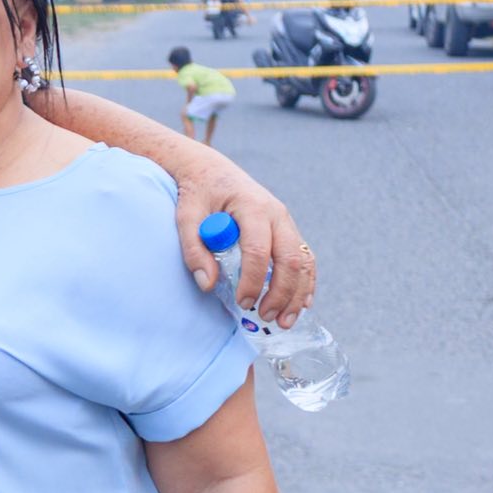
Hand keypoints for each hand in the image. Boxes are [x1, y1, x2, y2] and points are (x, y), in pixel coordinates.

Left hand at [174, 157, 314, 327]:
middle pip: (290, 258)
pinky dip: (305, 282)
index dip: (253, 279)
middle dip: (281, 292)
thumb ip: (193, 248)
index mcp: (252, 206)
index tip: (242, 302)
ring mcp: (286, 221)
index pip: (258, 249)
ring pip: (303, 260)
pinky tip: (301, 305)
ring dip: (297, 293)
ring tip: (284, 321)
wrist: (212, 171)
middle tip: (265, 317)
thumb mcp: (186, 215)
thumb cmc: (198, 193)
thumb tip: (208, 284)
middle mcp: (276, 213)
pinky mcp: (287, 230)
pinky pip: (304, 258)